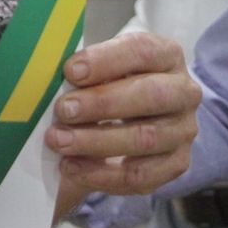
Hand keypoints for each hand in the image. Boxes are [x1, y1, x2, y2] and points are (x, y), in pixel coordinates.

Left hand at [46, 32, 200, 201]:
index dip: (105, 60)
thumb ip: (83, 72)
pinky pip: (142, 176)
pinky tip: (73, 168)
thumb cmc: (110, 82)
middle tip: (63, 110)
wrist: (136, 116)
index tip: (70, 71)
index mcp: (166, 55)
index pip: (142, 51)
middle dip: (101, 104)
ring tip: (59, 142)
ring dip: (96, 142)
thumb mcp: (102, 67)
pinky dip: (103, 175)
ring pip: (146, 138)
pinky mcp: (176, 164)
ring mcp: (183, 130)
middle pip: (150, 95)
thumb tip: (43, 79)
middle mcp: (183, 92)